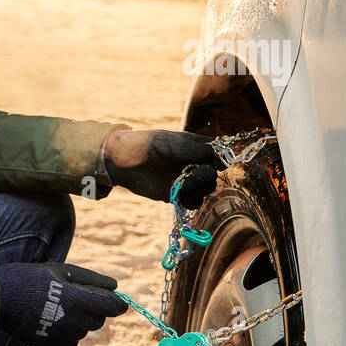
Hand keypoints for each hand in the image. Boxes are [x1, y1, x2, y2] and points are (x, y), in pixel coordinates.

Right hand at [0, 261, 128, 345]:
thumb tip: (115, 286)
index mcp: (79, 301)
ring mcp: (62, 338)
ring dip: (76, 322)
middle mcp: (74, 323)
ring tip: (54, 309)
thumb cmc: (29, 279)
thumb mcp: (61, 271)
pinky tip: (51, 325)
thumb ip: (91, 279)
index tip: (112, 300)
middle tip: (70, 298)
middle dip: (92, 309)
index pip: (114, 307)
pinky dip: (66, 337)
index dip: (116, 303)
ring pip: (83, 332)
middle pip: (98, 320)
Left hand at [101, 129, 222, 208]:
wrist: (124, 159)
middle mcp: (194, 164)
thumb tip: (221, 157)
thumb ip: (198, 149)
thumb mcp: (175, 143)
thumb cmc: (149, 145)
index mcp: (197, 147)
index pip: (219, 154)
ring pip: (205, 189)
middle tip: (196, 174)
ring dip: (200, 189)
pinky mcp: (175, 194)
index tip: (216, 162)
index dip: (221, 159)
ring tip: (185, 184)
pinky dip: (190, 200)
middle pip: (213, 175)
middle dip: (207, 176)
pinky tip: (180, 193)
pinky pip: (192, 201)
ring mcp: (185, 179)